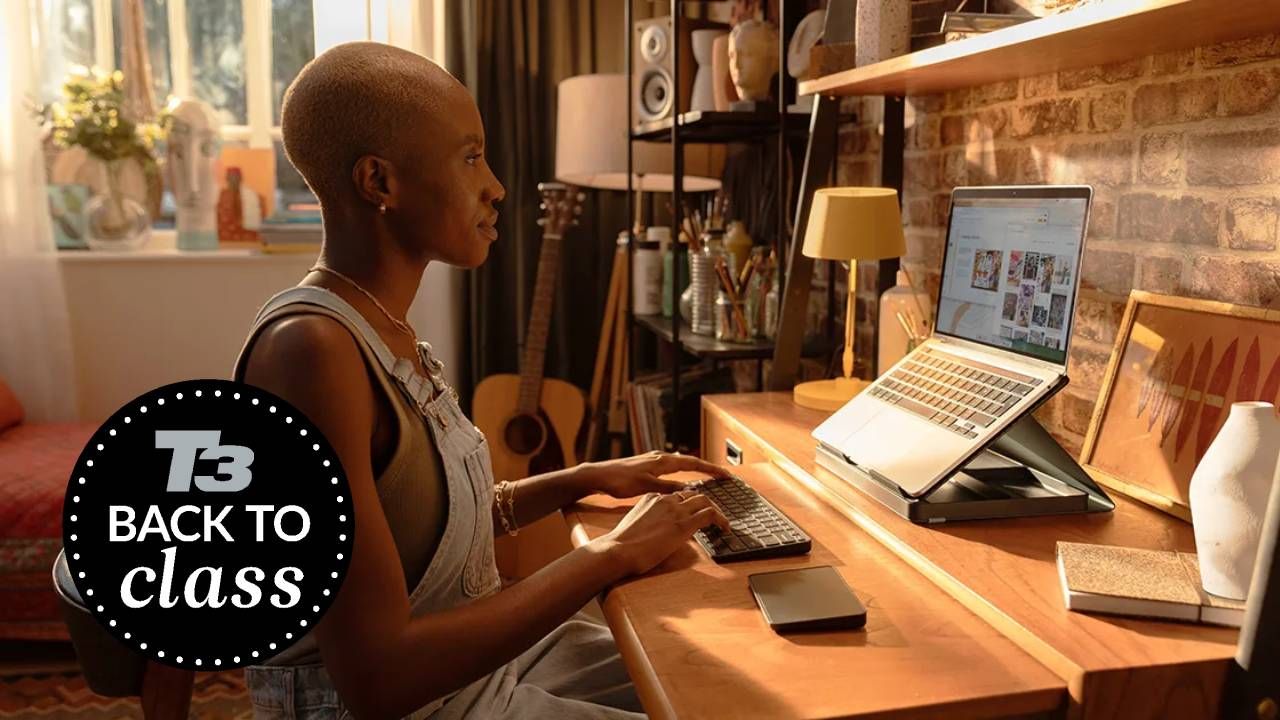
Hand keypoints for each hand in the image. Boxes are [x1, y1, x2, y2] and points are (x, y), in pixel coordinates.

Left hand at [576, 451, 731, 498]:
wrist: (598, 475)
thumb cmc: (620, 481)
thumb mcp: (647, 487)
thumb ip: (668, 488)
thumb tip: (690, 489)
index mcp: (663, 461)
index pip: (694, 463)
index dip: (711, 470)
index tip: (726, 475)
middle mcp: (660, 457)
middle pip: (690, 461)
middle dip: (707, 468)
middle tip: (723, 476)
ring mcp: (653, 460)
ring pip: (680, 464)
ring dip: (695, 469)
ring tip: (708, 477)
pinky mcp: (647, 465)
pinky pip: (671, 467)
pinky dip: (682, 471)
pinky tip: (681, 477)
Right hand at [597, 491, 730, 575]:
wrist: (619, 549)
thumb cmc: (622, 544)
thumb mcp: (635, 525)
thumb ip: (649, 521)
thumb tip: (658, 531)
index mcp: (651, 497)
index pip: (677, 495)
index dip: (689, 503)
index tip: (694, 511)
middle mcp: (665, 499)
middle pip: (692, 494)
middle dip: (705, 502)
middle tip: (713, 514)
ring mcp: (675, 510)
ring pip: (704, 500)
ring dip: (716, 510)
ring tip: (723, 522)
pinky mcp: (684, 523)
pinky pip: (710, 514)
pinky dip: (721, 519)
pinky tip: (725, 527)